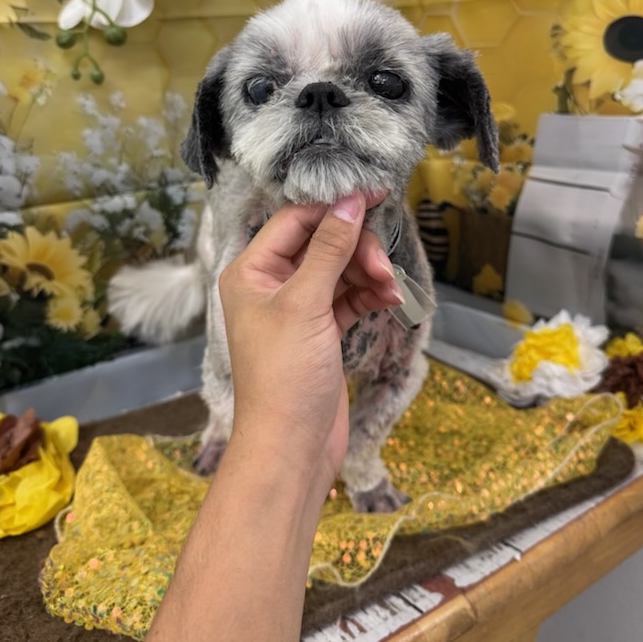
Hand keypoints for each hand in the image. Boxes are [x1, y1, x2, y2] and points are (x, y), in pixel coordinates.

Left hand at [218, 192, 402, 497]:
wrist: (292, 446)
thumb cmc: (285, 375)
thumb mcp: (306, 304)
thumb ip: (330, 250)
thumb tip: (350, 202)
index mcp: (251, 271)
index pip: (294, 220)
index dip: (334, 207)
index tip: (375, 195)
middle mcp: (270, 284)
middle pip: (321, 242)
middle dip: (356, 248)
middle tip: (382, 266)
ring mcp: (297, 308)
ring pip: (340, 269)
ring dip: (368, 272)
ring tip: (391, 289)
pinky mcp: (320, 330)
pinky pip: (349, 296)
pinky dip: (370, 294)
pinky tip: (391, 299)